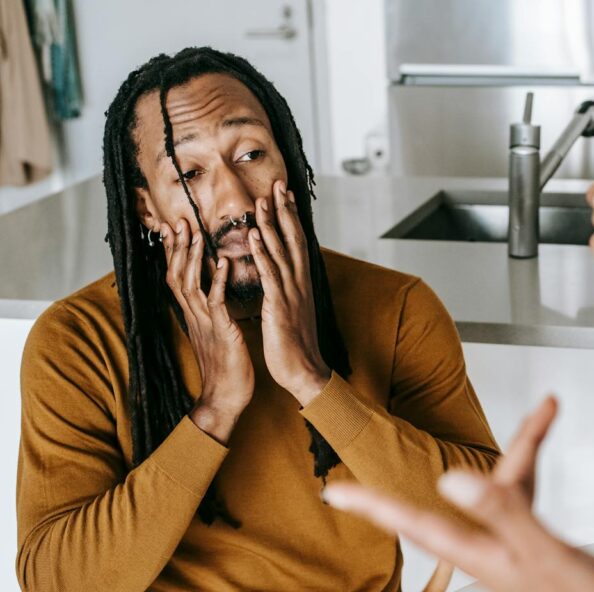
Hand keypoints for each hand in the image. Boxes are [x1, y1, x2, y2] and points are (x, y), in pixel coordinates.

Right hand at [161, 218, 253, 442]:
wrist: (226, 398)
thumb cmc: (226, 366)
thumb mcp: (214, 334)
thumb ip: (209, 313)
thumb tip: (209, 295)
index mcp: (193, 315)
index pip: (176, 277)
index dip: (173, 253)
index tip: (172, 228)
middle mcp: (194, 316)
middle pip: (176, 275)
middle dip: (176, 248)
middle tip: (177, 220)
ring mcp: (206, 323)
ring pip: (191, 284)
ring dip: (193, 257)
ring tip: (196, 233)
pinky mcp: (222, 331)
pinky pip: (217, 302)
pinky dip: (219, 280)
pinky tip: (224, 262)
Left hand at [248, 180, 329, 405]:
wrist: (304, 370)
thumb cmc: (295, 344)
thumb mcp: (293, 310)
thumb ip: (287, 289)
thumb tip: (281, 275)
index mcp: (301, 283)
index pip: (297, 242)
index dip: (291, 217)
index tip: (286, 194)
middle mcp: (299, 282)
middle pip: (293, 238)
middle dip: (285, 210)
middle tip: (278, 184)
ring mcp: (290, 292)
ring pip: (281, 250)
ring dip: (272, 223)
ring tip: (263, 199)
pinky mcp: (279, 304)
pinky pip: (270, 272)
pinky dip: (262, 251)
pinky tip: (254, 234)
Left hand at [323, 398, 593, 591]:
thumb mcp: (550, 558)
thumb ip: (505, 517)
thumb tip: (454, 483)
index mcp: (490, 560)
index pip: (417, 525)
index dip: (374, 506)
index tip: (337, 493)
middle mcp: (499, 560)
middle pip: (470, 499)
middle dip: (477, 454)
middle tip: (482, 422)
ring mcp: (523, 561)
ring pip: (506, 498)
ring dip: (521, 457)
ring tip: (544, 421)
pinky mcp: (547, 561)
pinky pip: (528, 509)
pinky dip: (533, 484)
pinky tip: (540, 482)